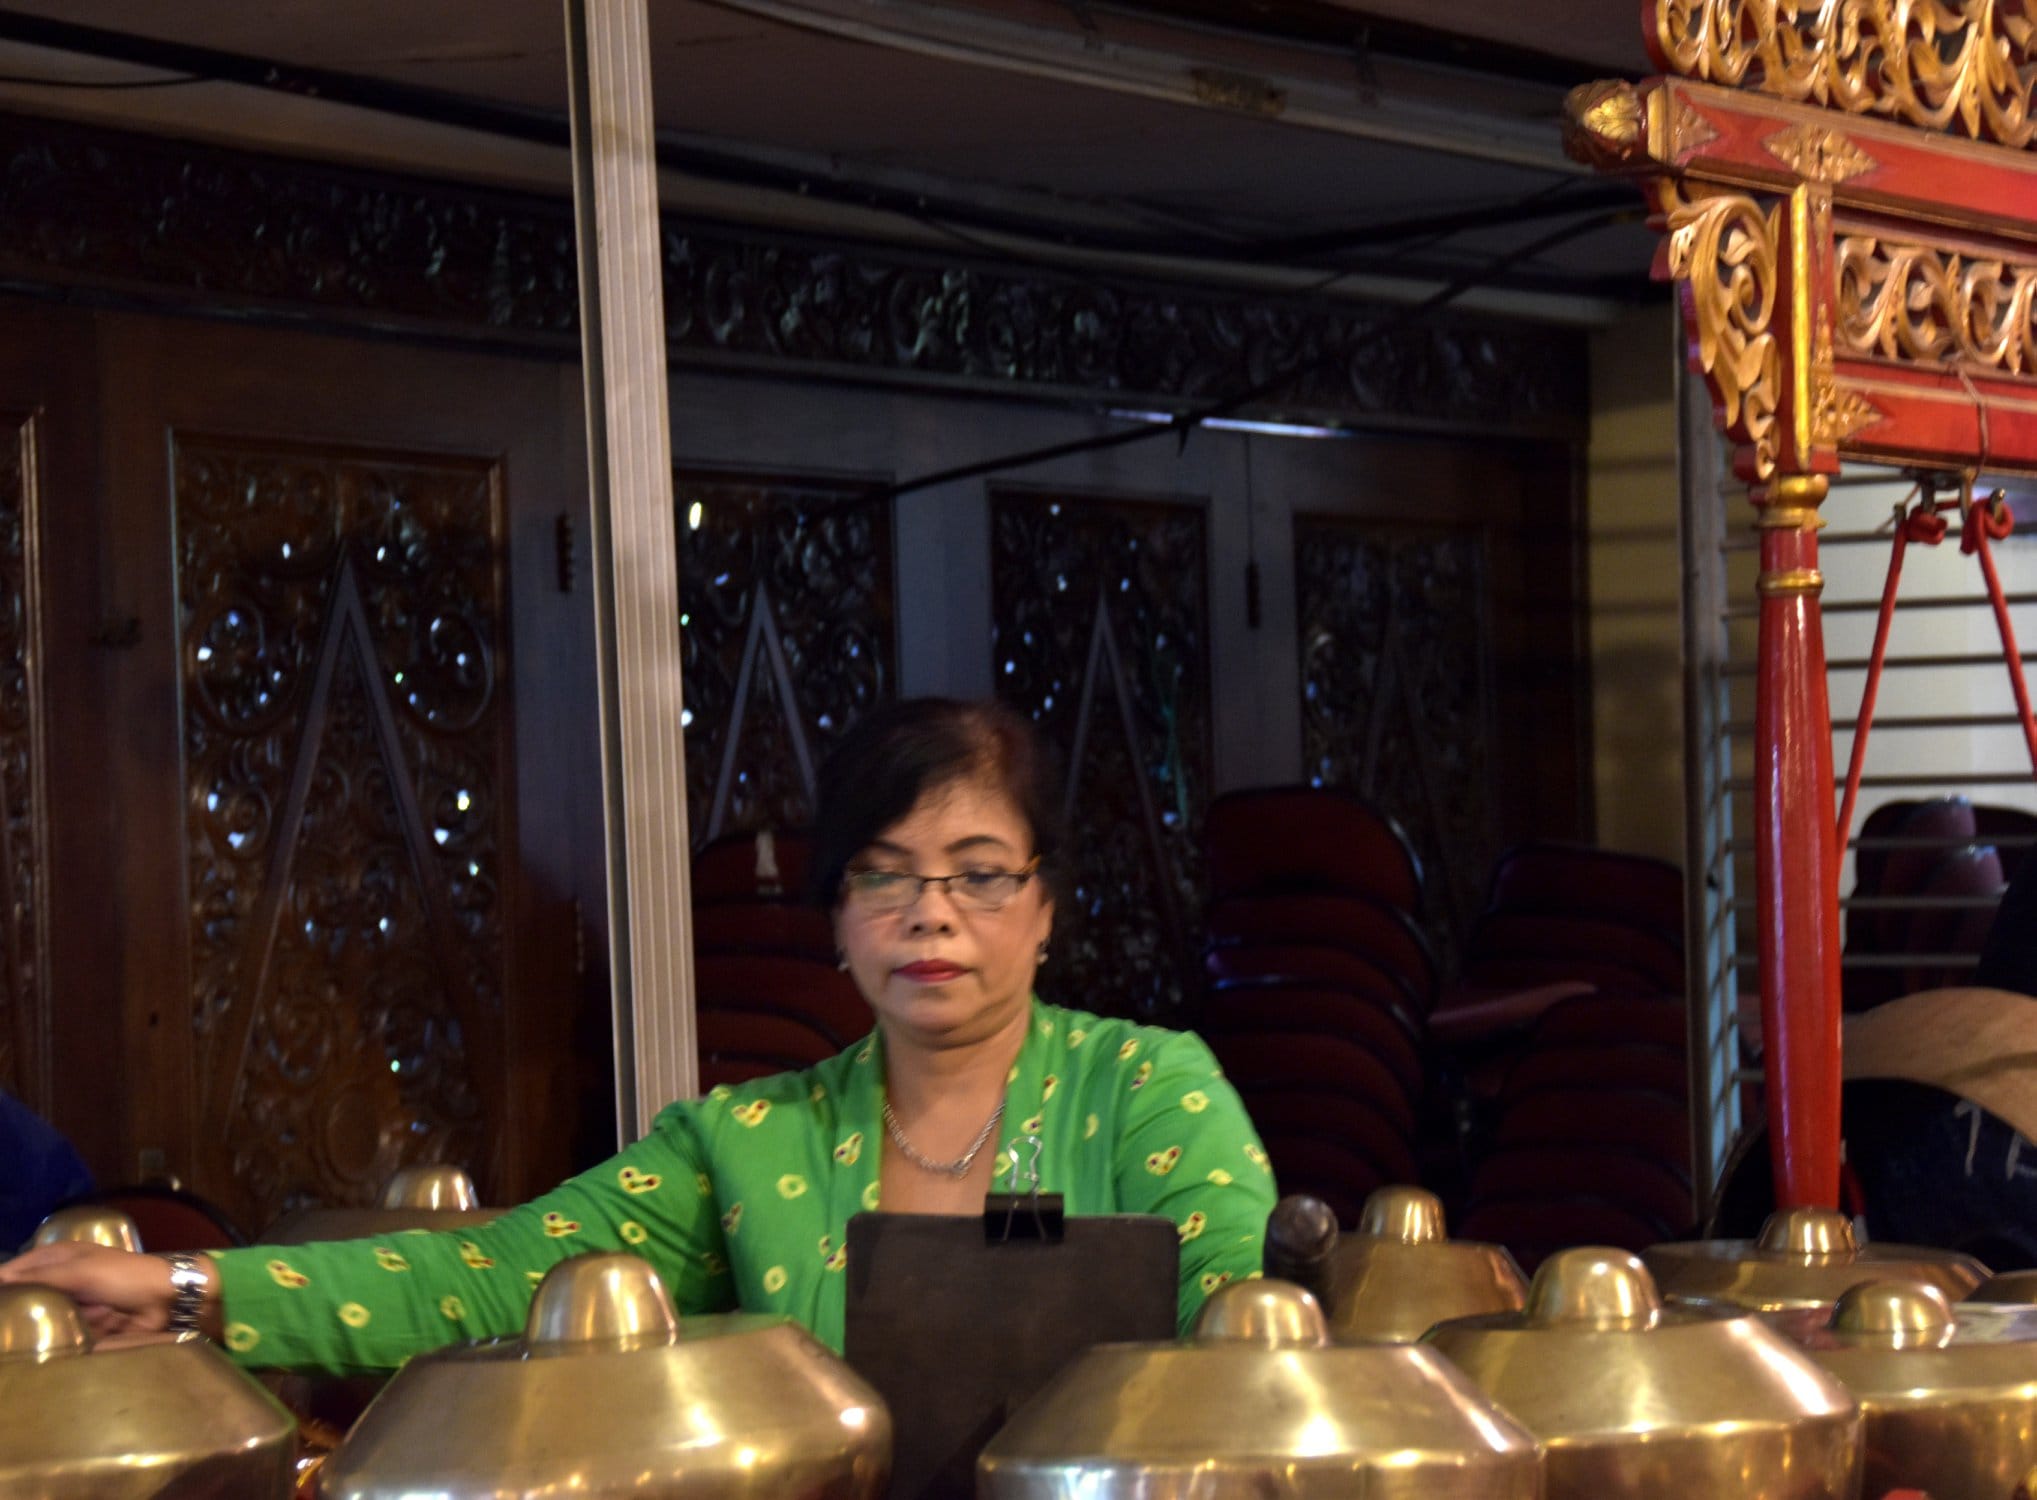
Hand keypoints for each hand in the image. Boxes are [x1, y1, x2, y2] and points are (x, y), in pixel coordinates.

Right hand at [0, 1243, 217, 1339]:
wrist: (165, 1300)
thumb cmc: (123, 1276)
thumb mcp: (79, 1271)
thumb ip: (38, 1277)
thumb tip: (0, 1278)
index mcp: (59, 1258)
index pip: (16, 1269)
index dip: (1, 1282)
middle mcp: (62, 1279)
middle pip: (26, 1294)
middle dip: (12, 1308)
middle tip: (3, 1330)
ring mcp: (73, 1303)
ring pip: (40, 1315)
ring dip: (30, 1327)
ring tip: (11, 1344)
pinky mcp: (84, 1325)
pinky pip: (60, 1332)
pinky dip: (52, 1339)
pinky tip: (33, 1350)